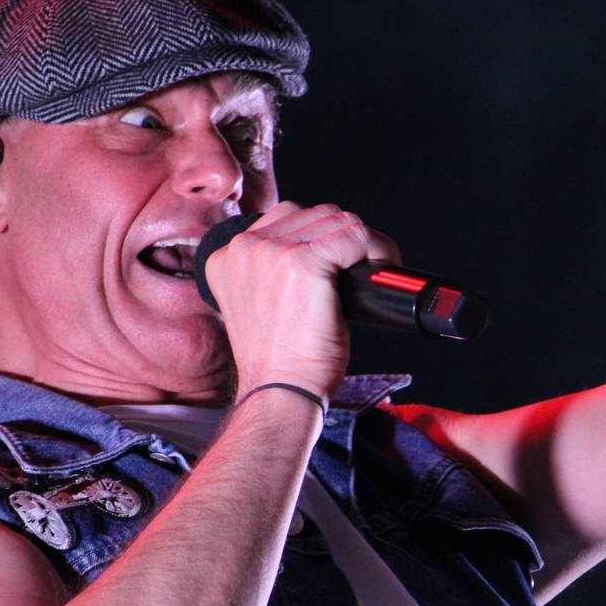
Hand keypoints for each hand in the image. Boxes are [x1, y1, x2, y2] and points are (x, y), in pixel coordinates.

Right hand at [203, 201, 399, 400]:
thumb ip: (272, 275)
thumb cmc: (281, 361)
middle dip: (344, 238)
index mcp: (227, 257)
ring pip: (336, 219)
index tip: (339, 261)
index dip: (321, 238)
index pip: (286, 219)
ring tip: (373, 268)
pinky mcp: (301, 261)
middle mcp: (244, 247)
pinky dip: (376, 249)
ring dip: (363, 242)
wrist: (281, 391)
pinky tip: (378, 270)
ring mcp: (271, 251)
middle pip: (313, 214)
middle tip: (364, 267)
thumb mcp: (262, 307)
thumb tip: (322, 257)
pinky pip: (354, 234)